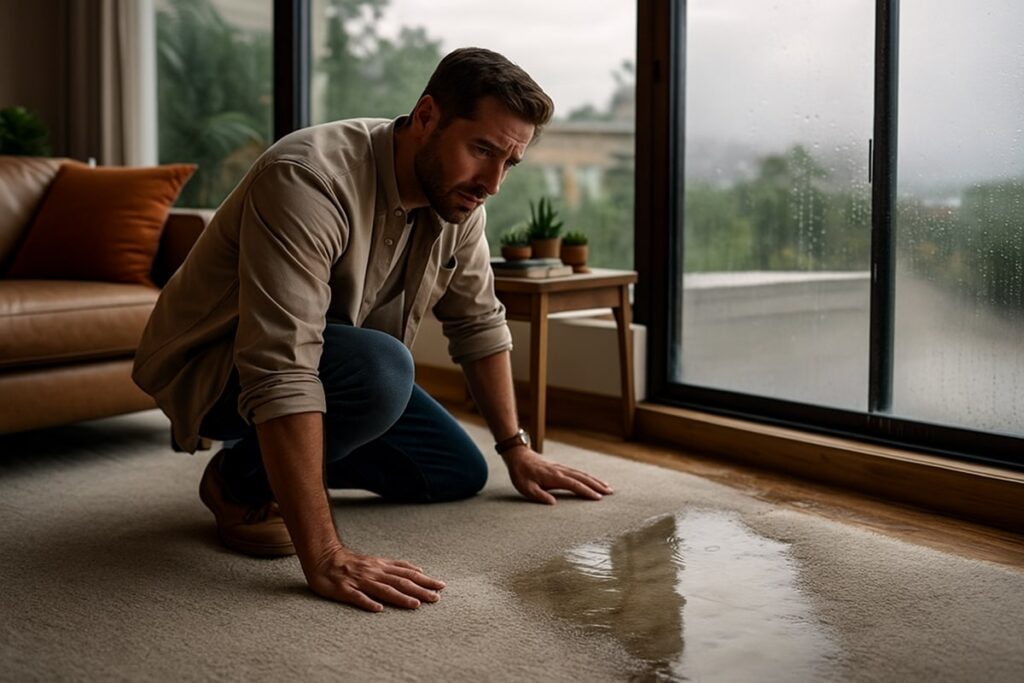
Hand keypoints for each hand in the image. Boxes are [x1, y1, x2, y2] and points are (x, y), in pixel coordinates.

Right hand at [303, 544, 445, 611]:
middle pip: (400, 582)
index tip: (441, 586)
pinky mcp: (344, 590)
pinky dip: (368, 602)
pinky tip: (378, 609)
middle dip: (420, 590)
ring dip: (400, 598)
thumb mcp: (376, 561)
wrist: (323, 557)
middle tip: (436, 598)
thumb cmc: (350, 562)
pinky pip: (357, 597)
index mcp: (381, 566)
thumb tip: (418, 570)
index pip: (408, 573)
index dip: (425, 579)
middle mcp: (374, 573)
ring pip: (383, 590)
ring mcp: (359, 581)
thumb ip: (394, 567)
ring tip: (416, 605)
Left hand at [503, 447, 613, 504]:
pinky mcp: (560, 467)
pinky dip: (588, 476)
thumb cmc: (521, 474)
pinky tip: (593, 480)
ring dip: (595, 480)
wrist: (519, 456)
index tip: (598, 498)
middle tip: (610, 492)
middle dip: (597, 485)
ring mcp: (561, 467)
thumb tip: (553, 503)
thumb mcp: (525, 488)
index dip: (586, 491)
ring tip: (607, 487)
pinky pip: (577, 472)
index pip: (574, 484)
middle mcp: (560, 471)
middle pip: (582, 478)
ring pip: (582, 474)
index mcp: (553, 477)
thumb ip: (539, 495)